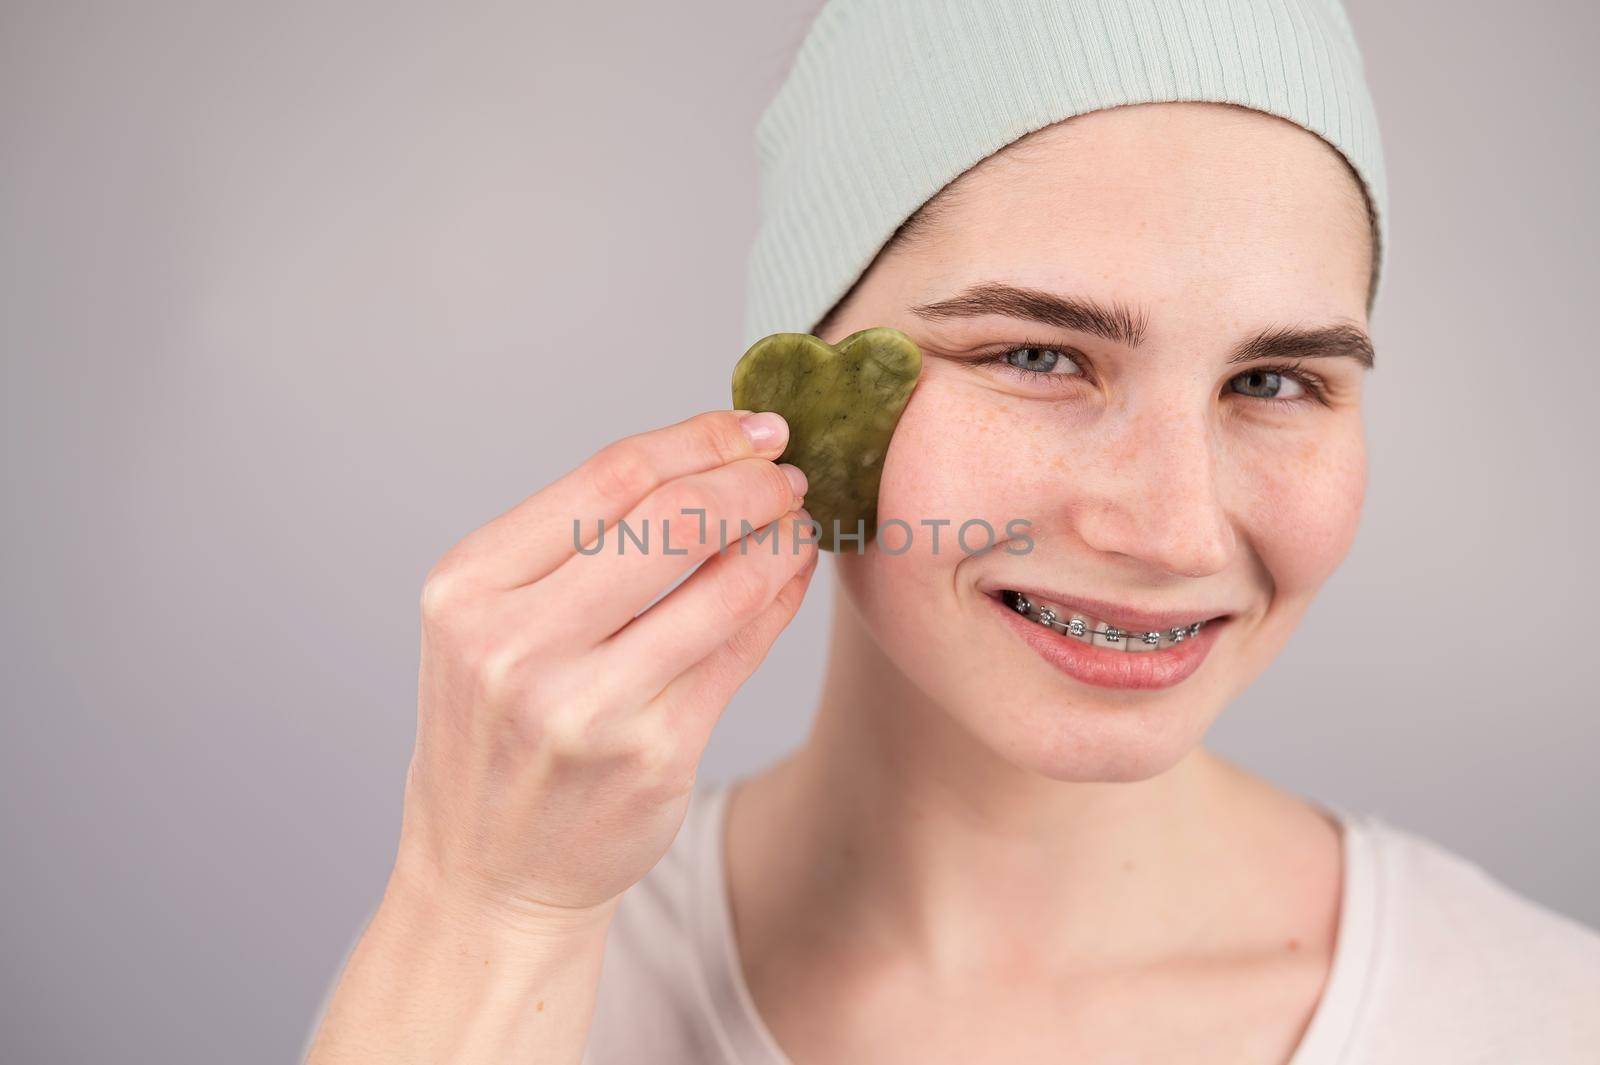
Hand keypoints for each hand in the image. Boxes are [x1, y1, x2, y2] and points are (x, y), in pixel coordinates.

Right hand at [391, 408, 816, 925]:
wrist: (489, 874)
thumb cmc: (499, 733)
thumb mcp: (491, 625)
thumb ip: (576, 545)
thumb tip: (707, 458)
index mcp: (468, 589)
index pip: (609, 477)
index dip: (698, 438)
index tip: (752, 427)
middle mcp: (517, 645)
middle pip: (671, 517)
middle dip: (751, 480)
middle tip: (788, 471)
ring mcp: (588, 706)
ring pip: (723, 581)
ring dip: (779, 535)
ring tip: (796, 520)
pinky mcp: (654, 756)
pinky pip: (742, 649)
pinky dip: (779, 597)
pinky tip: (789, 574)